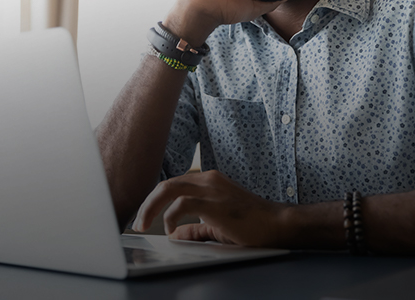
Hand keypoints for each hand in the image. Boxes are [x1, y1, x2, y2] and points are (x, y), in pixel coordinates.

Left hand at [132, 170, 289, 246]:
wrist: (277, 225)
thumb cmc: (252, 225)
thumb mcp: (218, 226)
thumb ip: (196, 229)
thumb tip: (176, 235)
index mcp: (209, 181)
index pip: (174, 185)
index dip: (155, 200)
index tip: (144, 216)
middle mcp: (208, 179)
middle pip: (166, 184)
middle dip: (146, 203)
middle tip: (137, 222)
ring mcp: (211, 188)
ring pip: (168, 188)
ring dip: (150, 208)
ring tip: (143, 224)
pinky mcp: (214, 202)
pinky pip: (181, 203)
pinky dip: (170, 216)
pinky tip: (170, 228)